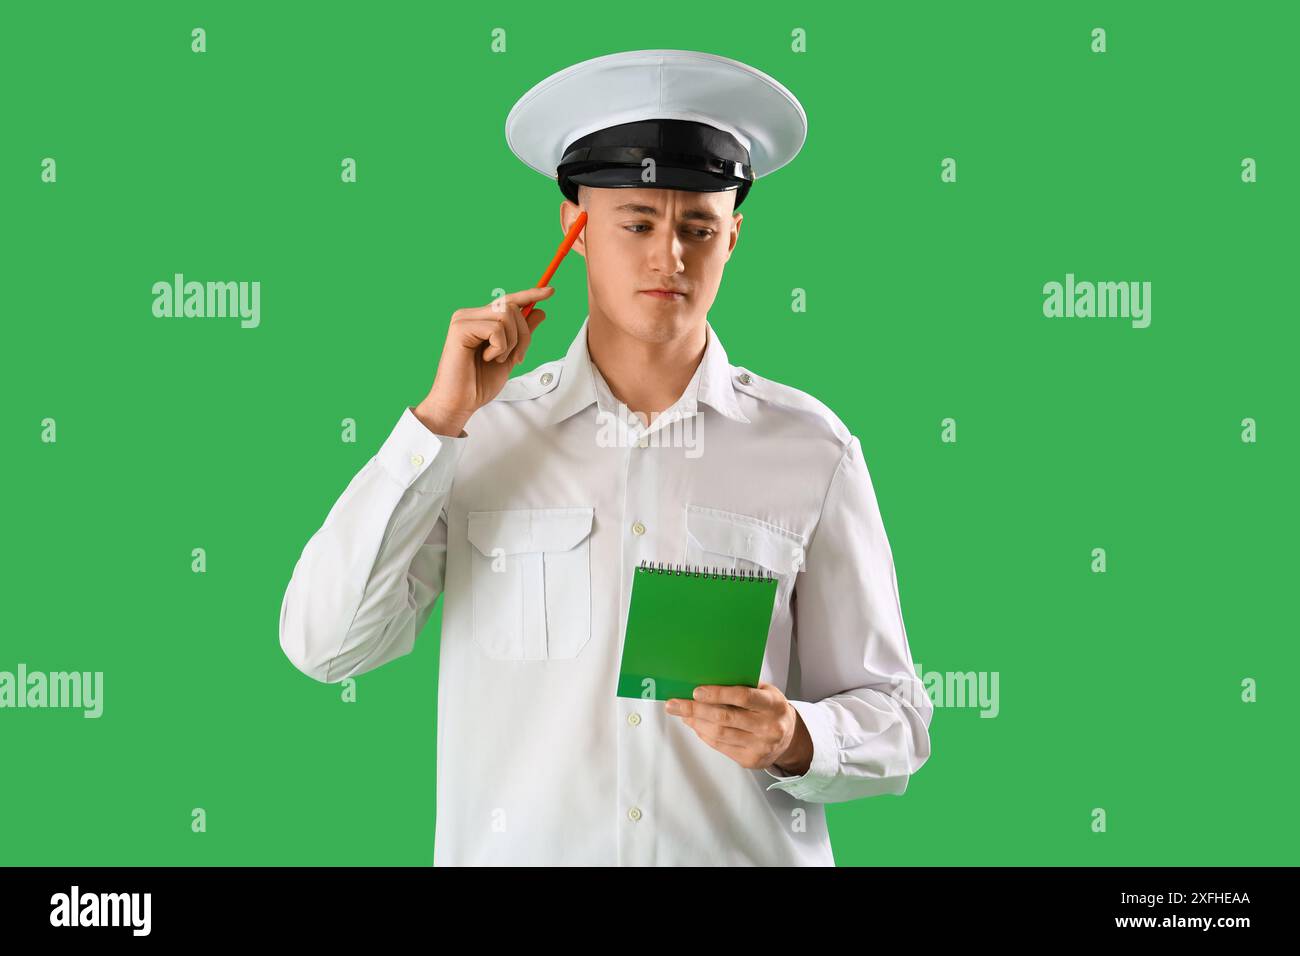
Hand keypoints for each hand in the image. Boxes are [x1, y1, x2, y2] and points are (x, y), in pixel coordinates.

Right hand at [414, 285, 554, 435]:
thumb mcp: (509, 355)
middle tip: (517, 358)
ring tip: (497, 359)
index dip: (530, 294)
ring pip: (506, 316)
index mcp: (479, 319)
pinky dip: (500, 347)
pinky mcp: (460, 328)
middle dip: (524, 334)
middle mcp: (469, 314)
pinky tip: (487, 359)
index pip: (507, 300)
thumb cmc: (479, 383)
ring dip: (511, 343)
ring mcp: (463, 319)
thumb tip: (539, 311)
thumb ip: (522, 334)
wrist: (460, 403)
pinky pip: (496, 329)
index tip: (551, 291)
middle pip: (512, 307)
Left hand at [665, 681, 812, 774]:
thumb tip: (705, 682)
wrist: (790, 738)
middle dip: (695, 710)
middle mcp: (769, 727)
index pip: (743, 697)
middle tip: (675, 704)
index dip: (718, 693)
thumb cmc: (770, 708)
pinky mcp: (750, 760)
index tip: (696, 691)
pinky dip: (704, 734)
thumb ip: (741, 686)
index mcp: (773, 705)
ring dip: (695, 722)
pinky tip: (695, 725)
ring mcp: (760, 746)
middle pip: (725, 718)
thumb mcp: (764, 692)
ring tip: (682, 713)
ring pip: (719, 734)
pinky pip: (720, 746)